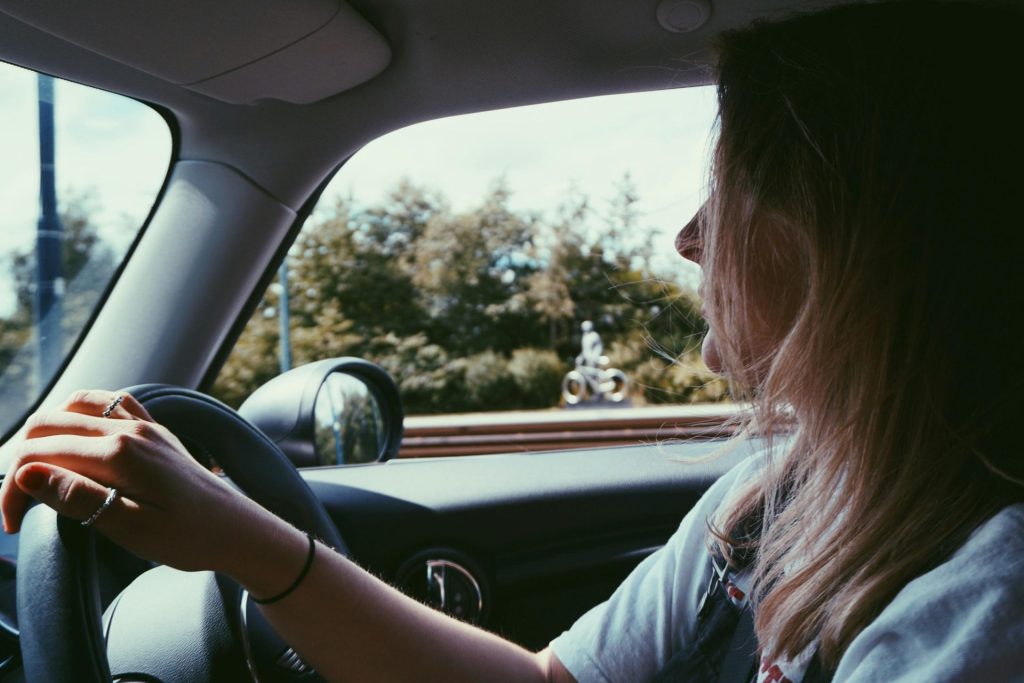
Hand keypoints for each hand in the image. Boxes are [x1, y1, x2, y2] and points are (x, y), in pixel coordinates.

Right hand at [0, 390, 270, 573]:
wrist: (240, 531)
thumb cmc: (190, 538)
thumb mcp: (131, 528)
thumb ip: (78, 498)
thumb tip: (27, 474)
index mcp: (120, 453)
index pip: (39, 456)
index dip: (12, 491)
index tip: (12, 528)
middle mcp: (130, 428)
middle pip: (48, 425)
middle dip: (20, 463)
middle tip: (18, 508)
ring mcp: (145, 424)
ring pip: (74, 406)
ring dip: (46, 434)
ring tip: (38, 475)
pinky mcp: (155, 430)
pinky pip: (109, 403)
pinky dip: (79, 414)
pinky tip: (75, 441)